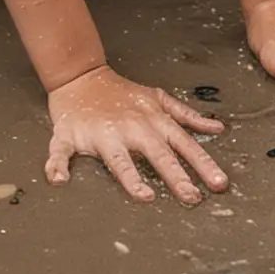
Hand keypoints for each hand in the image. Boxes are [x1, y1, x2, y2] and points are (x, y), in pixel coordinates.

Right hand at [45, 65, 228, 204]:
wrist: (81, 76)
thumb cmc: (121, 94)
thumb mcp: (159, 99)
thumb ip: (187, 116)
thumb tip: (217, 128)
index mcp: (152, 120)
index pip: (183, 144)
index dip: (202, 164)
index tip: (217, 184)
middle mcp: (131, 127)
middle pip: (157, 153)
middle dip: (175, 175)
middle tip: (192, 197)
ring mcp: (101, 133)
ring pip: (118, 158)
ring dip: (130, 177)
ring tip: (142, 195)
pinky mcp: (71, 135)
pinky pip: (62, 151)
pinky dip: (56, 165)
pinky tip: (58, 180)